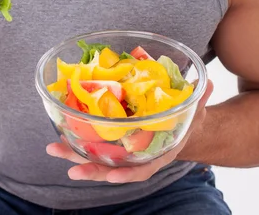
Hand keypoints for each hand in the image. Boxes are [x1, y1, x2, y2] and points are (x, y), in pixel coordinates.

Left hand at [47, 80, 212, 182]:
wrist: (182, 129)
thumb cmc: (187, 120)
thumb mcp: (195, 111)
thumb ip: (199, 99)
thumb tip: (205, 82)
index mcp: (158, 153)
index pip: (143, 169)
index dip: (128, 174)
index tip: (113, 176)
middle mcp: (137, 156)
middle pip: (112, 168)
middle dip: (92, 169)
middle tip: (71, 168)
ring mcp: (123, 150)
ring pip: (97, 158)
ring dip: (74, 155)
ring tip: (53, 148)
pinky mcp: (113, 140)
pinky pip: (93, 144)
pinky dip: (76, 142)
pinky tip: (59, 136)